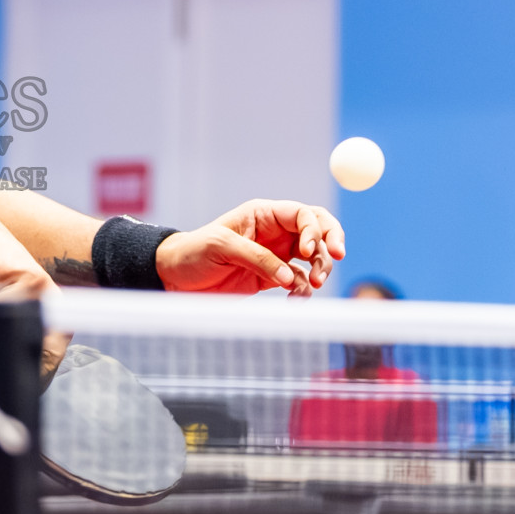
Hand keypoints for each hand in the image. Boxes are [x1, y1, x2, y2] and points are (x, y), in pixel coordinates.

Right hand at [0, 225, 63, 368]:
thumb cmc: (3, 285)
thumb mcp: (20, 308)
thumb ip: (19, 338)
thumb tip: (9, 378)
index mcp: (52, 309)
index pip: (50, 350)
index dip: (31, 373)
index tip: (10, 382)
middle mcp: (40, 292)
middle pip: (8, 338)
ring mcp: (15, 280)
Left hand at [155, 199, 344, 295]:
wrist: (176, 277)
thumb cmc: (193, 253)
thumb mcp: (221, 248)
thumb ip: (258, 258)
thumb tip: (291, 277)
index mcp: (262, 214)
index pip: (302, 214)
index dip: (315, 229)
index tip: (311, 252)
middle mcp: (274, 231)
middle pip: (317, 230)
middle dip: (331, 242)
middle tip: (338, 258)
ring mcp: (276, 254)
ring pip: (314, 257)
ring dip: (321, 269)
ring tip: (315, 284)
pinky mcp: (273, 277)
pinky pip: (300, 281)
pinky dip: (304, 290)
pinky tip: (295, 299)